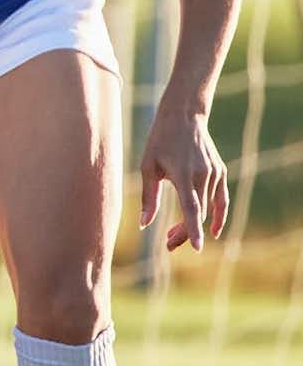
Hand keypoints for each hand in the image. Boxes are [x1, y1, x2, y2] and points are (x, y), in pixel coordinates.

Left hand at [139, 97, 229, 251]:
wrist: (184, 116)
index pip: (192, 209)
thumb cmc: (159, 141)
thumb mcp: (148, 166)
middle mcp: (204, 176)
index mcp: (184, 175)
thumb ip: (149, 197)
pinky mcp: (220, 172)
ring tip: (174, 235)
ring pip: (209, 209)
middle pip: (198, 214)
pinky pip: (221, 199)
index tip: (198, 249)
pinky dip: (218, 215)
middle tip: (168, 244)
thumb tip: (144, 225)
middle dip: (184, 232)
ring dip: (195, 225)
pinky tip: (213, 230)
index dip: (193, 230)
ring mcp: (215, 174)